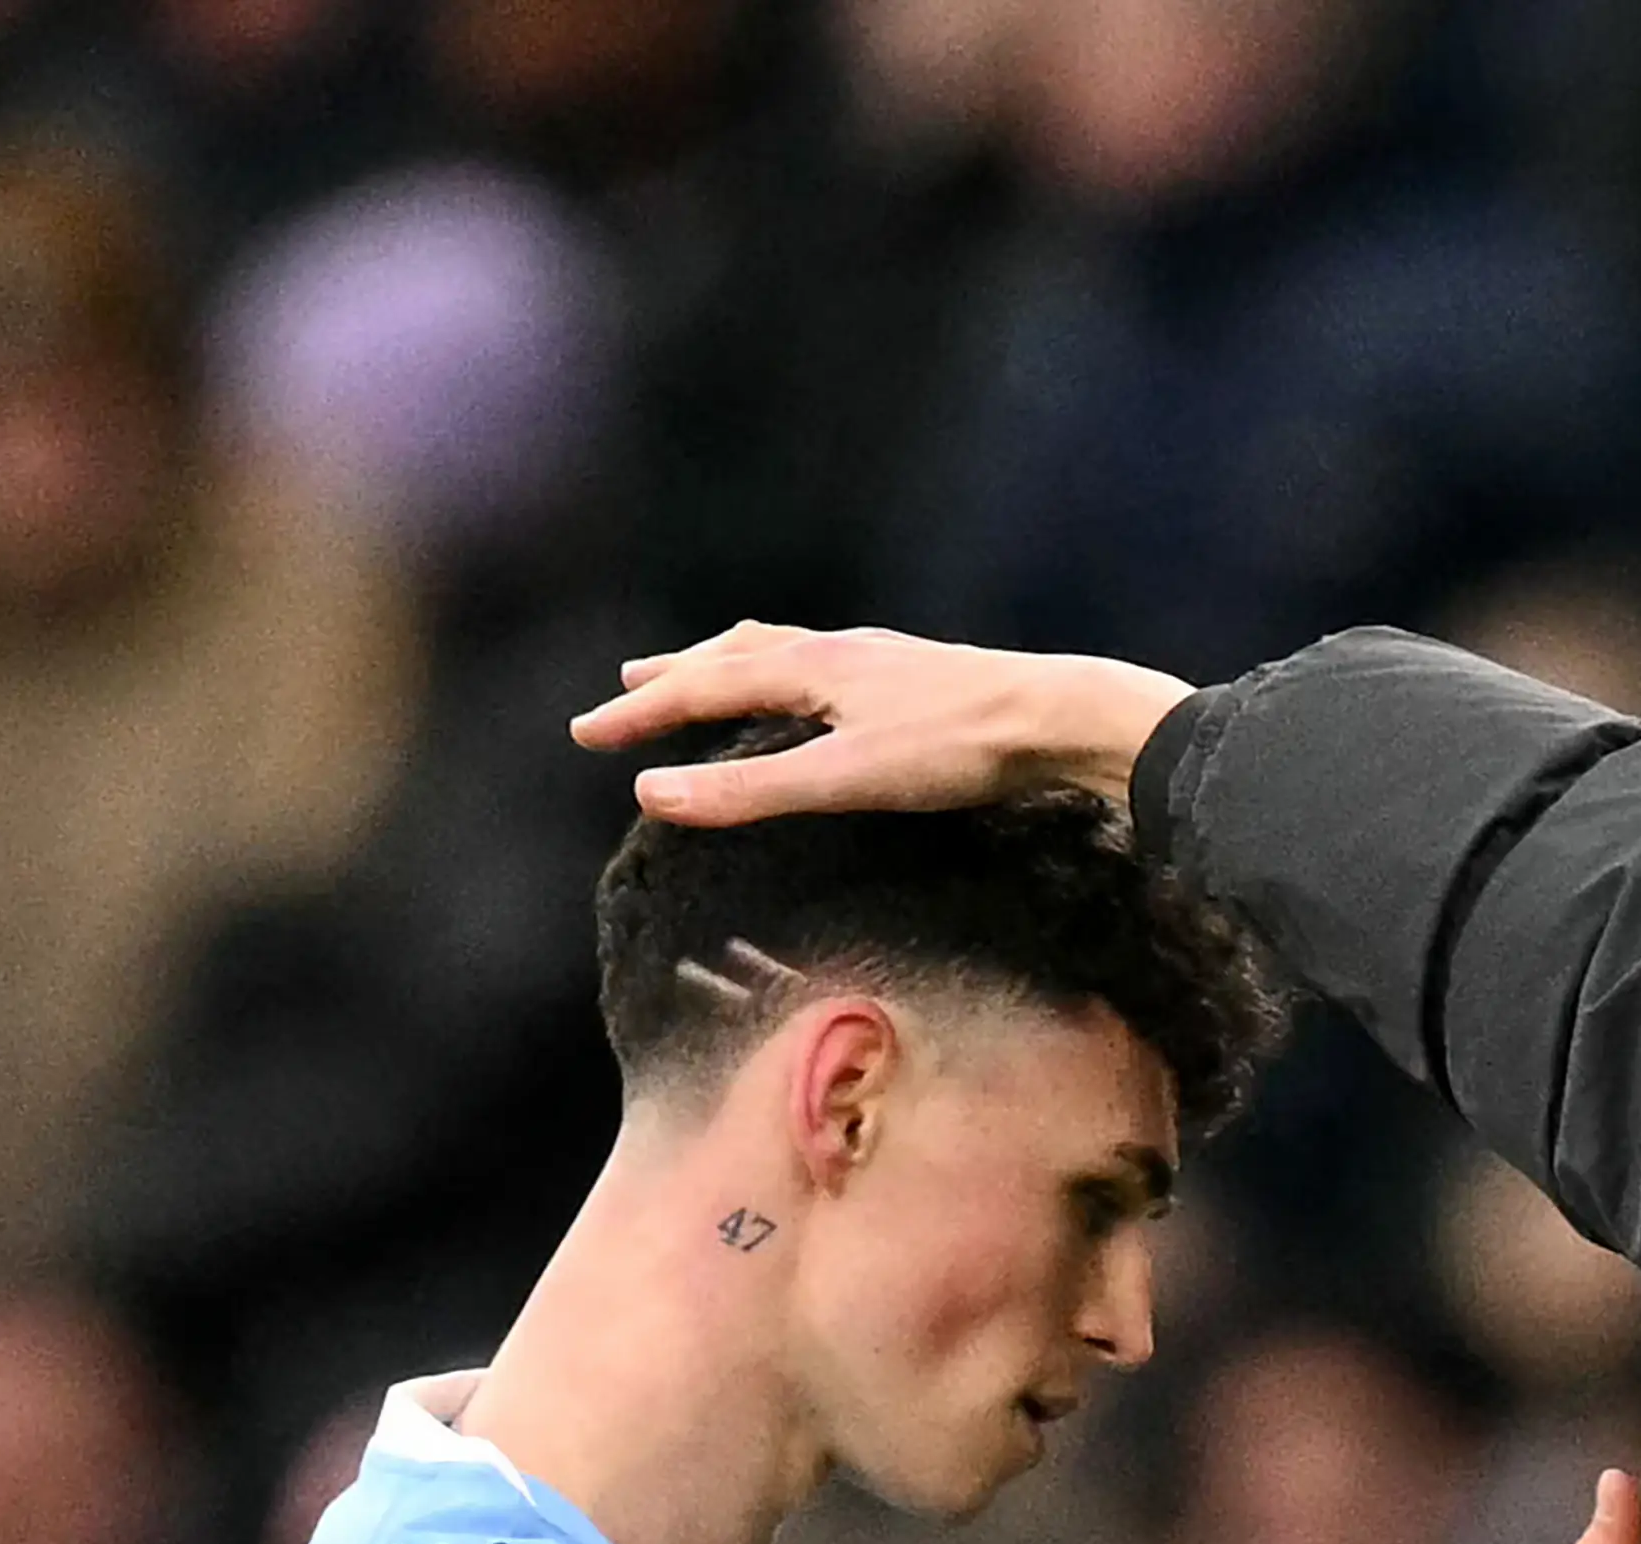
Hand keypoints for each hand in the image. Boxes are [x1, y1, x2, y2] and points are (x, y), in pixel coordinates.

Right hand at [570, 625, 1190, 822]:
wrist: (1056, 717)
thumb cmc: (954, 751)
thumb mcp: (842, 781)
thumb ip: (749, 793)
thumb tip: (652, 797)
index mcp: (807, 667)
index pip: (701, 688)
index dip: (641, 716)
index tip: (585, 735)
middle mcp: (834, 650)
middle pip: (733, 654)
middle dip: (674, 676)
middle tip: (625, 687)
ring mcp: (875, 659)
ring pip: (780, 651)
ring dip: (729, 663)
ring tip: (701, 673)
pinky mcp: (911, 677)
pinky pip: (822, 665)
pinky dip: (786, 673)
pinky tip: (809, 693)